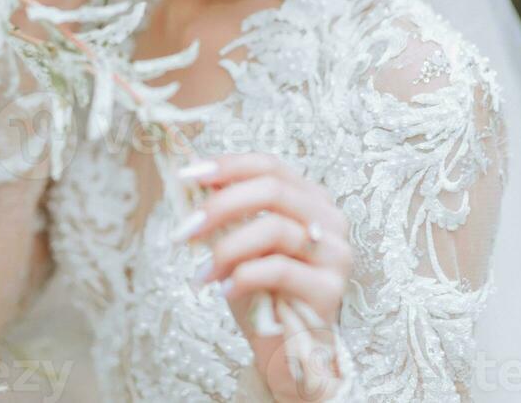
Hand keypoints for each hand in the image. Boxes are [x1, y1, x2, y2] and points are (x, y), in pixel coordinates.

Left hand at [173, 153, 353, 401]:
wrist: (288, 354)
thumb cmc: (263, 294)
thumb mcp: (240, 244)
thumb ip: (228, 211)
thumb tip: (193, 175)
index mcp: (310, 199)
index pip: (270, 166)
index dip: (228, 166)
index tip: (188, 175)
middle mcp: (329, 219)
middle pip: (272, 189)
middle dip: (220, 205)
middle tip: (186, 228)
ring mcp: (334, 252)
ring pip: (274, 228)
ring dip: (227, 248)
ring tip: (203, 272)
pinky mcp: (329, 289)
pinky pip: (278, 269)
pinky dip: (243, 276)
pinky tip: (225, 290)